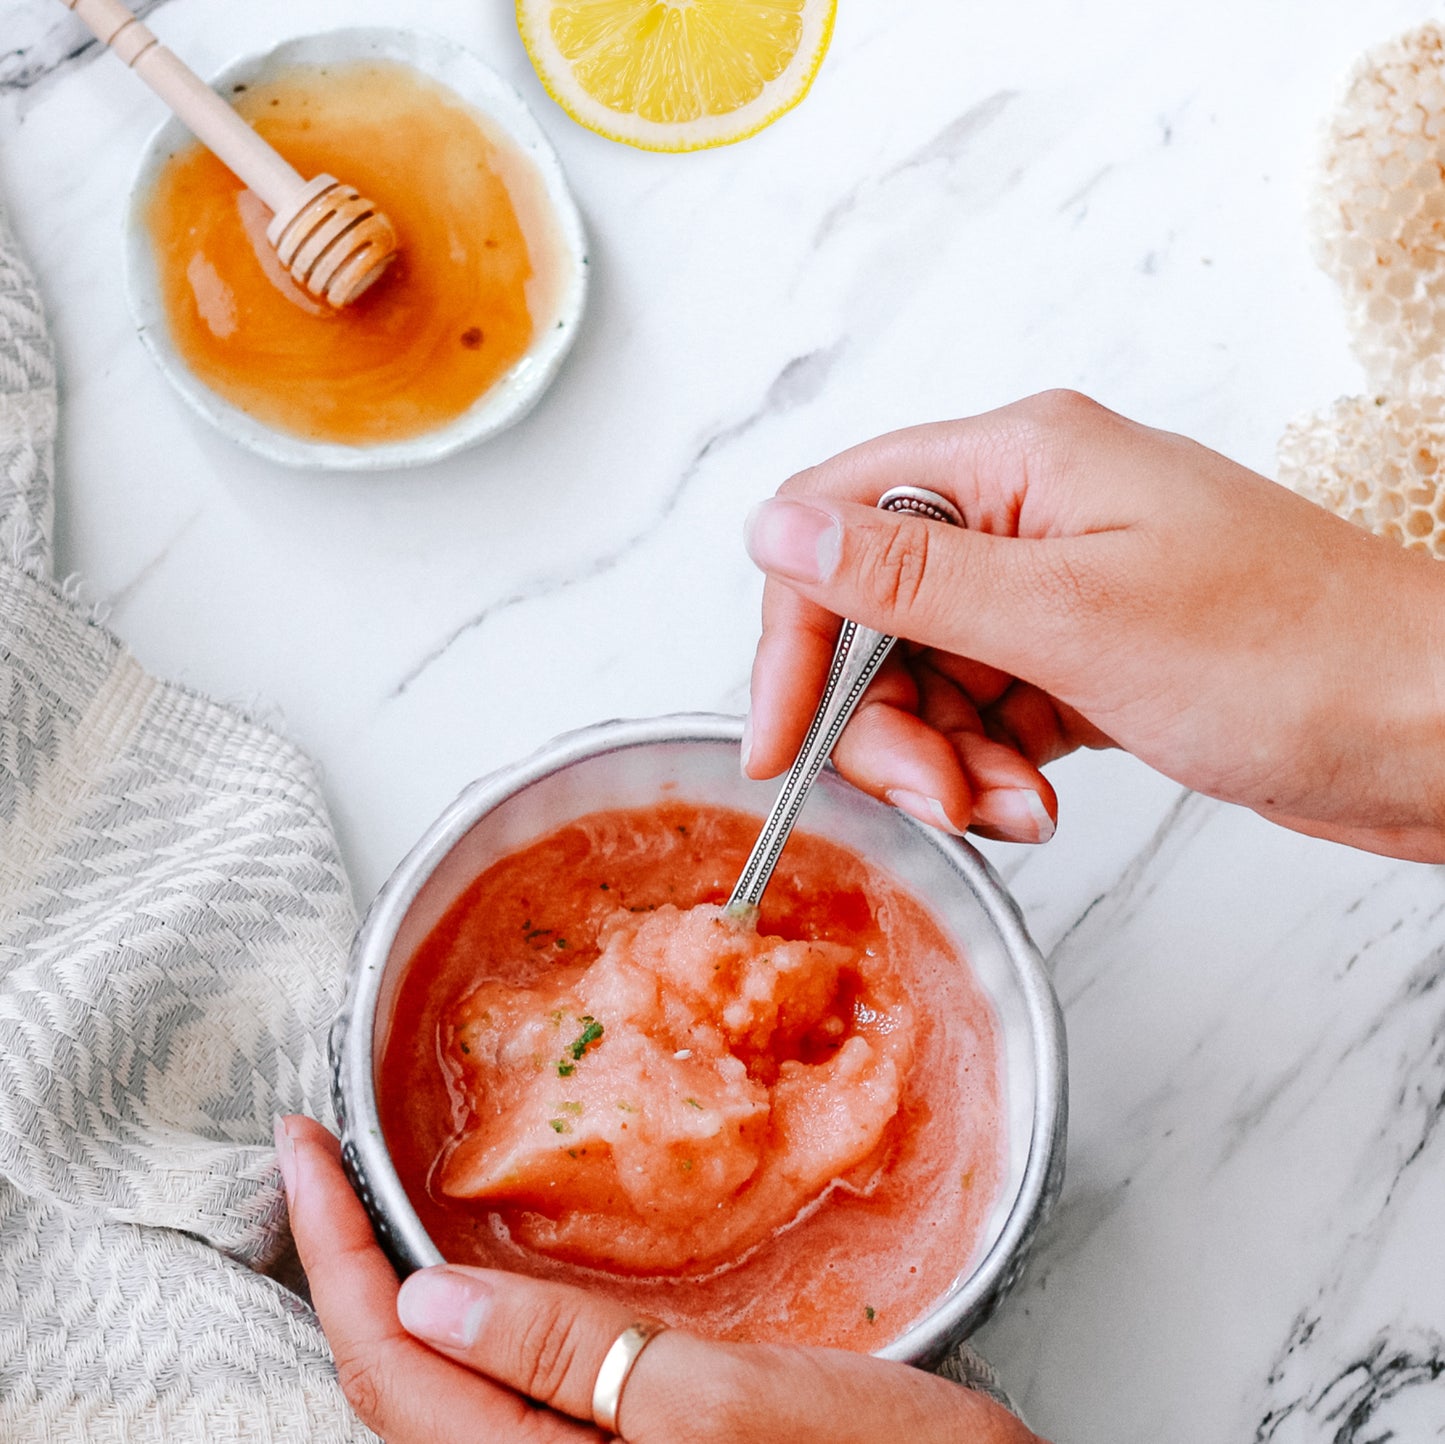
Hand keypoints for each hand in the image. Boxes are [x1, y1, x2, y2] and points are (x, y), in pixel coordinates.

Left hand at [277, 1115, 1039, 1443]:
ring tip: (370, 1206)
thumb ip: (566, 1362)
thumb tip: (425, 1305)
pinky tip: (477, 1279)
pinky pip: (503, 1398)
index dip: (328, 1248)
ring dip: (394, 1295)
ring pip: (444, 1395)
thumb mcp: (722, 1406)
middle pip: (396, 1388)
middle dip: (343, 1269)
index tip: (299, 1146)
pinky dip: (469, 1325)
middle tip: (320, 1164)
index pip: (387, 1367)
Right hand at [743, 391, 1444, 861]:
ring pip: (927, 676)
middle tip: (932, 797)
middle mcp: (1028, 513)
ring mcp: (1060, 586)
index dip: (792, 634)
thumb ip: (907, 577)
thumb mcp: (1072, 617)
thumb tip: (773, 526)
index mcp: (1019, 463)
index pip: (836, 522)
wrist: (1434, 728)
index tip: (781, 738)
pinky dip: (991, 767)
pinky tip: (1036, 802)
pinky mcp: (1086, 654)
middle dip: (882, 722)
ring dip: (944, 759)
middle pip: (875, 615)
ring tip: (1009, 808)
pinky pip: (987, 711)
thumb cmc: (1294, 656)